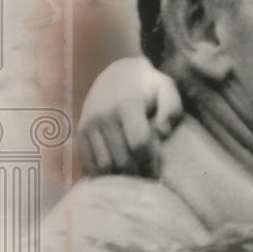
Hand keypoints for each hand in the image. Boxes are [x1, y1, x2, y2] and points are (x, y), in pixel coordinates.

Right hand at [77, 56, 182, 176]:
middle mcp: (104, 115)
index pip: (139, 144)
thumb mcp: (166, 88)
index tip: (158, 173)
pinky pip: (88, 162)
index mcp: (127, 105)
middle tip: (147, 178)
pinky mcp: (80, 132)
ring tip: (133, 175)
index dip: (150, 162)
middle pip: (121, 159)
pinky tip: (117, 171)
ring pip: (103, 165)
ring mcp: (89, 124)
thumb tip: (162, 133)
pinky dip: (102, 172)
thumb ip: (171, 109)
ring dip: (119, 176)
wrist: (118, 73)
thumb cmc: (148, 85)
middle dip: (137, 173)